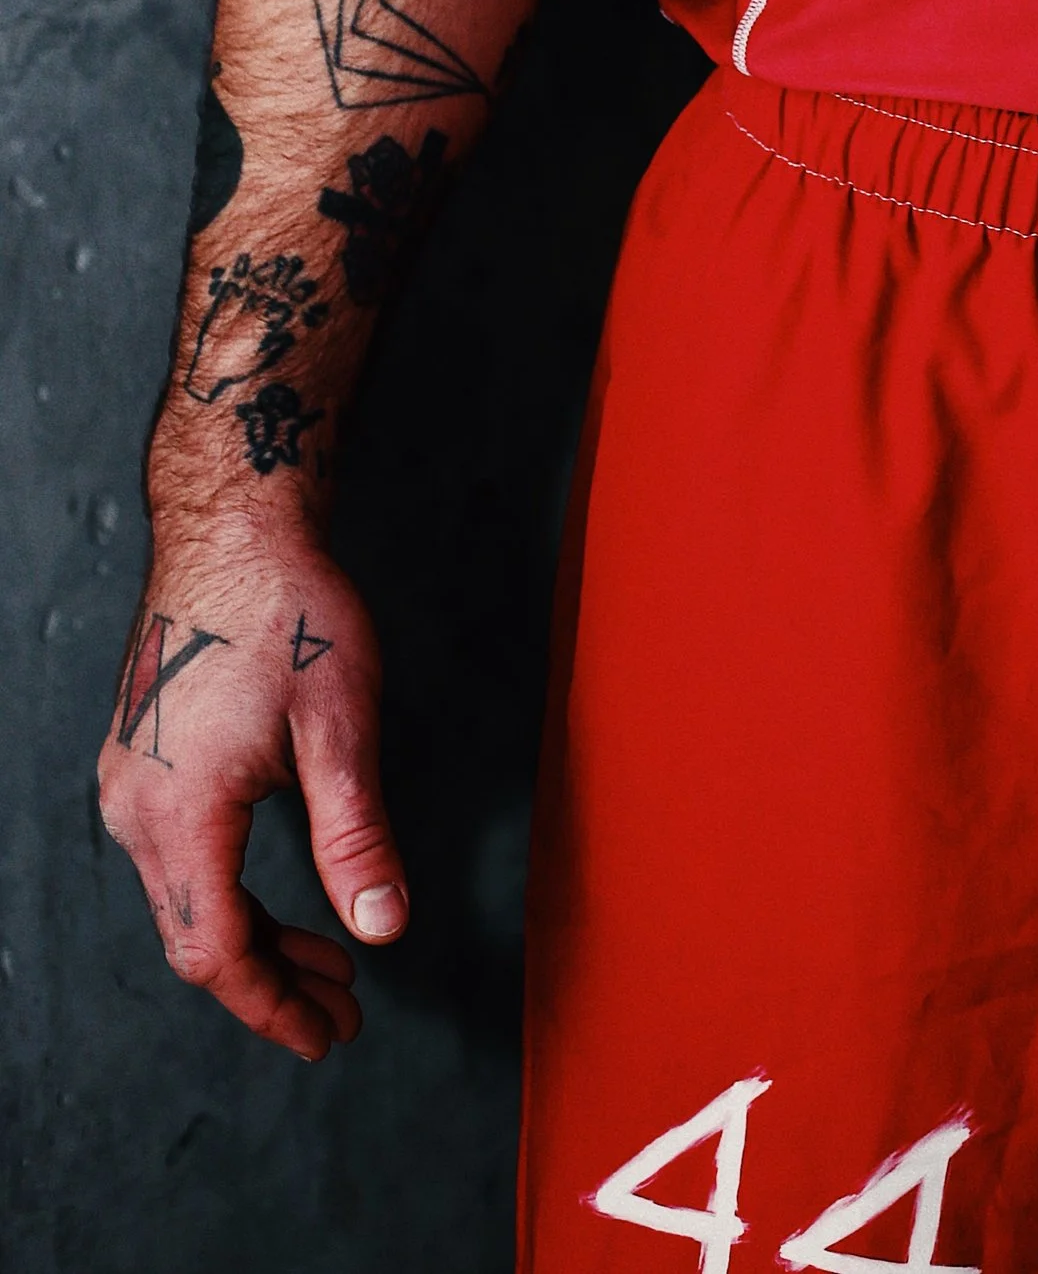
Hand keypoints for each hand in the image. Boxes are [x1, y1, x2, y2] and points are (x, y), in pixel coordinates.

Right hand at [96, 529, 407, 1060]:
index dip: (273, 1005)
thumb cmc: (290, 611)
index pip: (216, 952)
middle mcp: (135, 810)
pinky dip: (230, 893)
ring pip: (185, 901)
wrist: (232, 526)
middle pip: (195, 938)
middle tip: (344, 1011)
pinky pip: (178, 859)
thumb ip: (355, 834)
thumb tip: (383, 928)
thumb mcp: (340, 724)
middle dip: (271, 984)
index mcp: (180, 813)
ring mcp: (128, 786)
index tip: (328, 1035)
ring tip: (329, 962)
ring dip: (253, 940)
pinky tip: (282, 896)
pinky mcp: (138, 764)